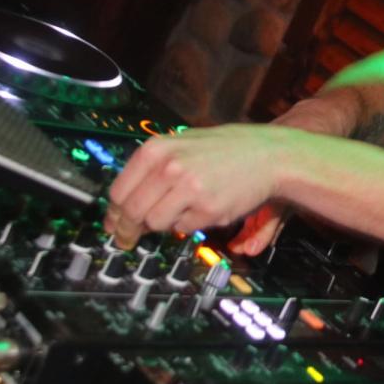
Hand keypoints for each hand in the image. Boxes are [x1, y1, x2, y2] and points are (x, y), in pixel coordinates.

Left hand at [104, 124, 299, 249]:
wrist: (270, 155)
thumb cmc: (228, 149)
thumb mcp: (183, 145)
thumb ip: (153, 169)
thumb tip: (124, 204)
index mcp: (157, 149)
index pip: (118, 191)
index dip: (114, 214)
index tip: (114, 226)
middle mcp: (169, 167)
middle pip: (131, 212)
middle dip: (128, 230)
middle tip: (129, 238)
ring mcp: (188, 188)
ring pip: (155, 223)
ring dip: (164, 223)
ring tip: (182, 209)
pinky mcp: (208, 209)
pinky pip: (184, 228)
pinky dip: (190, 223)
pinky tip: (205, 205)